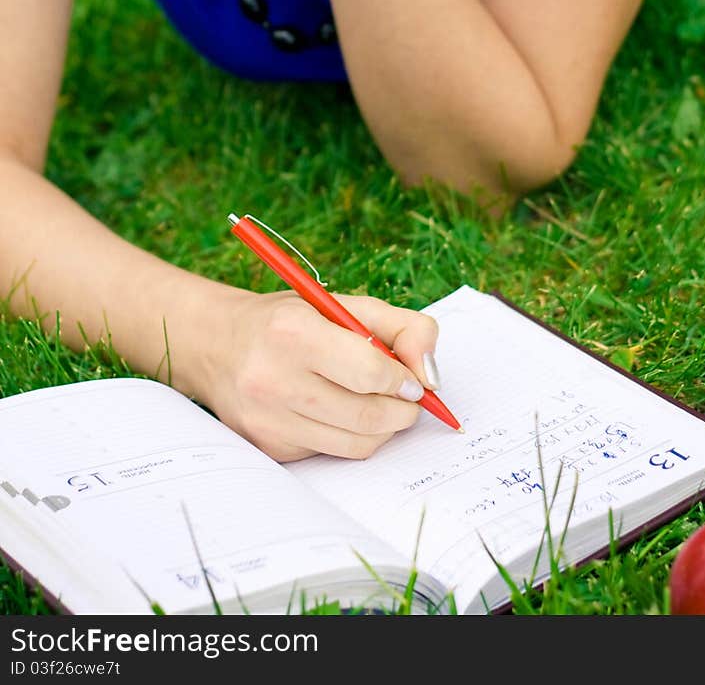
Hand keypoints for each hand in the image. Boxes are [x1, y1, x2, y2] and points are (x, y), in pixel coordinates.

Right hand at [198, 288, 440, 461]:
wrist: (218, 346)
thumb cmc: (293, 321)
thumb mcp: (345, 305)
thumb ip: (403, 328)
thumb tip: (432, 376)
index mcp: (294, 333)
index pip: (370, 373)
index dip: (404, 380)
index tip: (412, 380)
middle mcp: (274, 379)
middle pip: (367, 416)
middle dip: (403, 411)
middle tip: (407, 399)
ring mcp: (268, 420)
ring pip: (355, 444)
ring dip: (383, 428)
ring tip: (379, 405)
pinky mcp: (268, 447)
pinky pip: (332, 453)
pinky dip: (350, 437)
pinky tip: (339, 412)